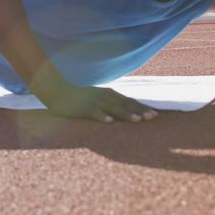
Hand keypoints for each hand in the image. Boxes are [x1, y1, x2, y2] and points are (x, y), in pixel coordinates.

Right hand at [34, 79, 157, 123]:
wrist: (57, 91)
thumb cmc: (80, 97)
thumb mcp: (98, 97)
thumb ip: (112, 103)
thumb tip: (128, 110)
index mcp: (109, 94)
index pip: (129, 101)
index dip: (143, 107)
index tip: (156, 114)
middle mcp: (104, 96)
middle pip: (125, 104)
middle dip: (140, 110)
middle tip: (153, 118)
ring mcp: (93, 102)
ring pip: (112, 108)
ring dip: (125, 114)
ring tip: (138, 120)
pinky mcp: (82, 108)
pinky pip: (94, 112)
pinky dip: (102, 116)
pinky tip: (110, 122)